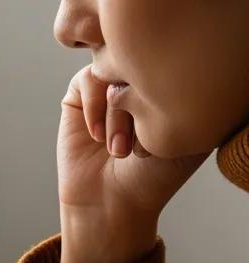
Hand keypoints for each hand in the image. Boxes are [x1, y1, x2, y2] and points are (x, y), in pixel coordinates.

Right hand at [58, 64, 209, 221]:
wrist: (112, 202)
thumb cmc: (152, 176)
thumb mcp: (182, 130)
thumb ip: (179, 86)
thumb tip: (144, 62)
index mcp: (172, 85)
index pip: (174, 60)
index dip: (166, 96)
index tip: (162, 140)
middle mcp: (140, 82)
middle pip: (142, 62)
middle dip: (139, 105)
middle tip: (138, 148)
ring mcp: (109, 87)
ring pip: (114, 71)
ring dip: (117, 114)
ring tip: (117, 150)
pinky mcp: (79, 96)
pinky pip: (88, 80)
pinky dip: (94, 108)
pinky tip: (98, 137)